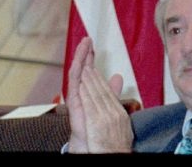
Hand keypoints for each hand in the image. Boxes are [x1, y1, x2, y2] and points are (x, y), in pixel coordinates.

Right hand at [65, 36, 133, 152]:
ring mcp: (79, 104)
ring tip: (84, 43)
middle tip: (87, 39)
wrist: (98, 153)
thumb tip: (117, 77)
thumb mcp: (110, 110)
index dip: (92, 61)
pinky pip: (75, 87)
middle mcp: (83, 100)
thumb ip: (111, 93)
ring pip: (79, 76)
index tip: (92, 46)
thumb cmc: (101, 137)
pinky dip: (77, 73)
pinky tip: (80, 61)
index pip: (92, 75)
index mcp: (92, 99)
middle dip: (85, 56)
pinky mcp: (75, 108)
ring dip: (81, 59)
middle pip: (84, 73)